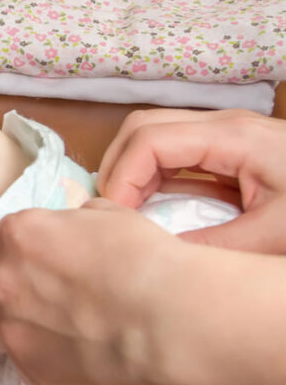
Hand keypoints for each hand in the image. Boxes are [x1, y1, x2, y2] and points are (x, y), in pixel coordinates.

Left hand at [0, 198, 183, 384]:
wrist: (168, 319)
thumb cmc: (145, 259)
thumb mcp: (109, 216)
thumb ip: (74, 220)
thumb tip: (72, 227)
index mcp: (18, 234)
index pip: (6, 238)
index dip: (29, 249)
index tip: (49, 259)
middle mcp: (2, 279)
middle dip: (3, 282)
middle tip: (36, 292)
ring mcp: (11, 328)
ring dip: (3, 325)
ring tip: (36, 330)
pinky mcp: (29, 369)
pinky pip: (21, 363)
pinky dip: (40, 359)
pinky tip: (69, 356)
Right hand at [97, 108, 285, 253]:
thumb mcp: (274, 239)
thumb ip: (211, 248)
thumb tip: (155, 258)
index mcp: (233, 138)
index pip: (149, 139)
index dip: (121, 178)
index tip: (118, 220)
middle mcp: (224, 127)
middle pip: (143, 127)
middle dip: (117, 168)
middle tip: (114, 216)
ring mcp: (227, 136)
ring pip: (154, 137)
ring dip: (133, 173)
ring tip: (129, 216)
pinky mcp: (232, 152)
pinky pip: (176, 154)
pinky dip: (153, 178)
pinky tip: (154, 211)